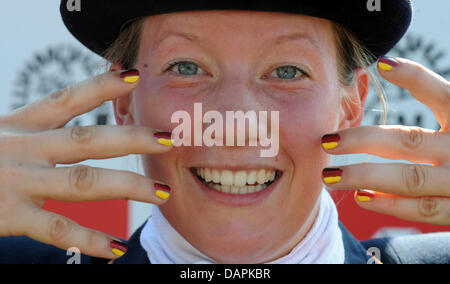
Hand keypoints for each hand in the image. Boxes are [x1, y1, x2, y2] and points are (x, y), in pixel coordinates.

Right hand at [0, 70, 172, 258]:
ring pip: (84, 181)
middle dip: (132, 137)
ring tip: (161, 193)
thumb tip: (60, 127)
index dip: (102, 86)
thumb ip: (28, 132)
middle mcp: (23, 148)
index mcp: (18, 126)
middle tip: (170, 139)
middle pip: (89, 138)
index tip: (134, 76)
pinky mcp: (8, 214)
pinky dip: (88, 241)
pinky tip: (114, 250)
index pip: (68, 98)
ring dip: (127, 186)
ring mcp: (17, 181)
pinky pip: (57, 229)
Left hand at [322, 57, 449, 225]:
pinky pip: (422, 209)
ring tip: (329, 175)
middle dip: (363, 140)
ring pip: (409, 178)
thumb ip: (434, 108)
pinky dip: (390, 204)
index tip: (381, 65)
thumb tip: (384, 66)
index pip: (444, 96)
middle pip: (409, 141)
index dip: (416, 78)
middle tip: (326, 141)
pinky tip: (360, 197)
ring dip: (364, 176)